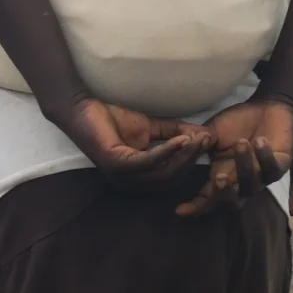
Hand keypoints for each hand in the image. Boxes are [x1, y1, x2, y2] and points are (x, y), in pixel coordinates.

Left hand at [55, 98, 207, 188]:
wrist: (84, 108)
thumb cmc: (113, 120)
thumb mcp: (150, 128)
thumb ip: (173, 133)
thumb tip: (201, 134)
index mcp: (139, 179)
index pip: (172, 177)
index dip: (192, 162)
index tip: (208, 142)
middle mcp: (131, 184)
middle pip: (171, 178)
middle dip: (191, 159)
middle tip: (207, 139)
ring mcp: (122, 177)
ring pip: (162, 173)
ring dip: (183, 156)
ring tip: (197, 138)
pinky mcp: (116, 165)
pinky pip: (147, 162)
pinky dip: (167, 151)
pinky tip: (181, 139)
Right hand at [178, 98, 292, 216]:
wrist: (266, 106)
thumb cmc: (237, 121)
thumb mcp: (212, 132)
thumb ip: (199, 144)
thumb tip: (183, 150)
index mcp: (222, 174)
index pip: (209, 198)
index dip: (196, 206)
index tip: (180, 210)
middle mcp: (241, 181)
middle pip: (232, 201)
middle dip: (224, 193)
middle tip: (218, 178)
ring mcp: (262, 175)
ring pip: (252, 184)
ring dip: (245, 165)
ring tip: (241, 143)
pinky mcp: (280, 164)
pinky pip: (273, 168)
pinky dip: (265, 156)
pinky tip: (259, 141)